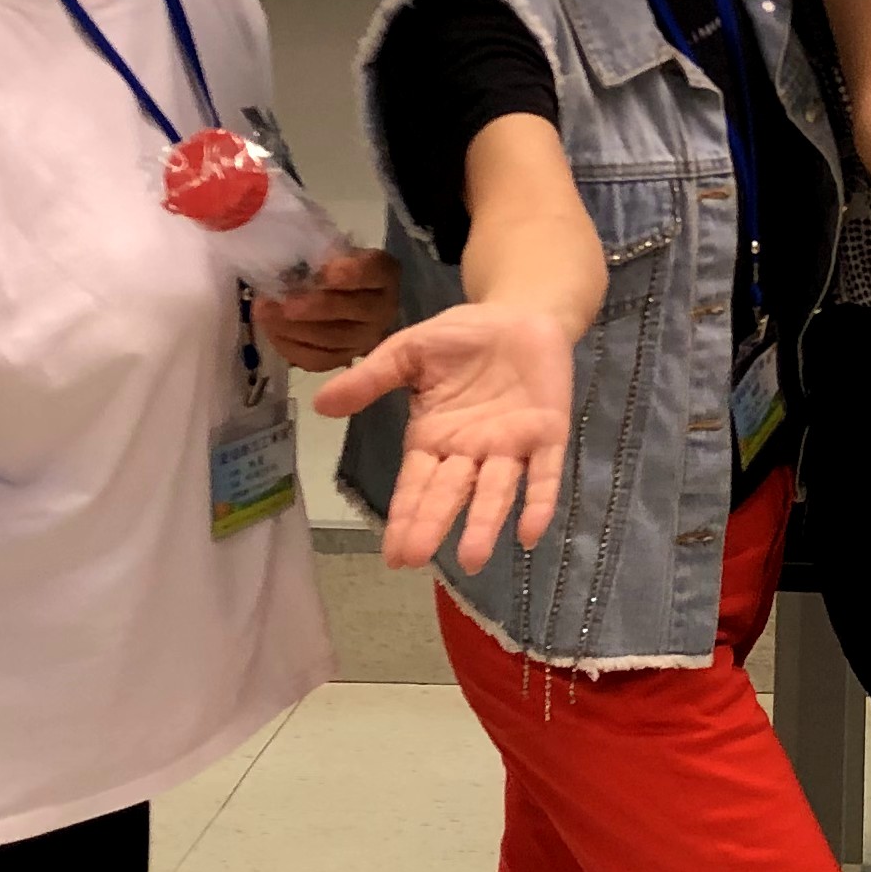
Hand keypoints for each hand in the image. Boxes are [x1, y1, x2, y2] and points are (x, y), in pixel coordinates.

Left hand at [253, 244, 397, 371]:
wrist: (330, 291)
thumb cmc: (325, 264)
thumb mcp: (323, 249)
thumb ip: (313, 253)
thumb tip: (286, 261)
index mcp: (383, 273)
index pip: (371, 272)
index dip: (349, 273)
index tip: (322, 272)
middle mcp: (383, 309)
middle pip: (354, 310)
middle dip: (316, 307)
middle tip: (285, 303)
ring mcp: (366, 339)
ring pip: (333, 339)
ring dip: (295, 328)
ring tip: (265, 314)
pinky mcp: (343, 359)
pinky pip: (318, 360)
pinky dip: (291, 346)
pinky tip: (271, 331)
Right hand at [309, 302, 574, 573]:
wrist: (519, 313)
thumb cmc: (462, 337)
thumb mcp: (408, 351)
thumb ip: (371, 379)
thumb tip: (320, 404)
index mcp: (434, 438)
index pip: (417, 484)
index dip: (405, 516)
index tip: (393, 553)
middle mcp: (471, 453)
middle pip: (450, 493)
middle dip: (433, 524)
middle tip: (416, 558)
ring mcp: (512, 446)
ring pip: (496, 491)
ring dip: (484, 523)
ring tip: (472, 558)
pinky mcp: (550, 433)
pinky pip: (545, 473)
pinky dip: (539, 502)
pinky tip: (530, 533)